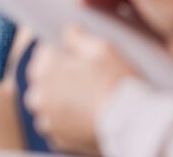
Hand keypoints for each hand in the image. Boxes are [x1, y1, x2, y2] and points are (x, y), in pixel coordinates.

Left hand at [27, 26, 136, 154]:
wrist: (132, 123)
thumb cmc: (118, 83)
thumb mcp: (102, 48)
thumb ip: (79, 37)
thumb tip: (69, 31)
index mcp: (46, 68)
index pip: (43, 52)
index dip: (62, 52)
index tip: (77, 57)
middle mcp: (39, 96)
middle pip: (43, 79)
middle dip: (60, 76)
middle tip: (87, 77)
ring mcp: (47, 120)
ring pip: (50, 104)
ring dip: (63, 99)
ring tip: (91, 98)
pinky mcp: (58, 140)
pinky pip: (59, 124)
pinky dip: (70, 119)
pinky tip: (90, 114)